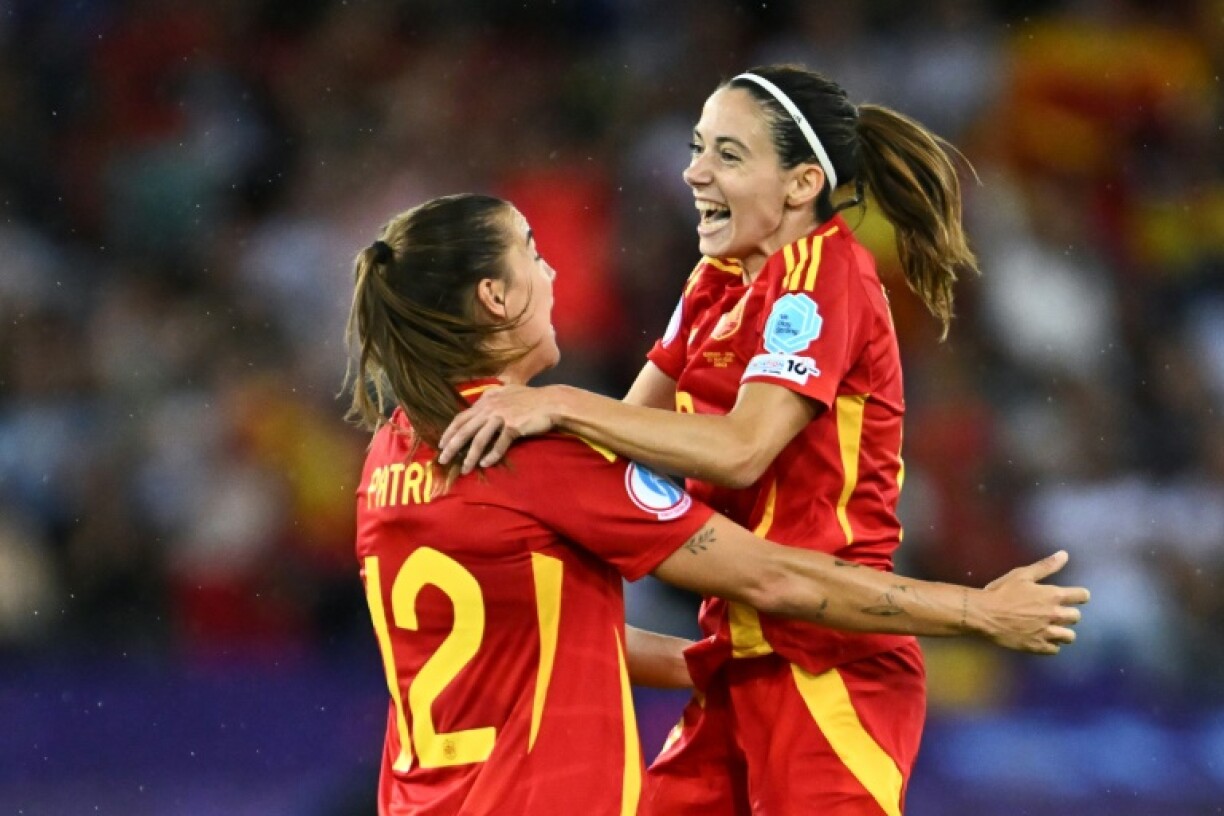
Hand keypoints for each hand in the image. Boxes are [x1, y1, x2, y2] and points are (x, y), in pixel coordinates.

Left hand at [437, 384, 558, 472]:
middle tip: (442, 460)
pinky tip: (485, 464)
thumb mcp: (508, 391)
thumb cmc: (531, 399)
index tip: (441, 444)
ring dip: (470, 456)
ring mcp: (502, 416)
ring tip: (464, 469)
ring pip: (479, 439)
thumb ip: (492, 397)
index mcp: (486, 399)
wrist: (552, 402)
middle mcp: (491, 407)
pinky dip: (491, 456)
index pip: (461, 417)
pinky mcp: (513, 426)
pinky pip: (499, 444)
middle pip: (465, 429)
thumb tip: (481, 403)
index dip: (449, 431)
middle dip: (451, 446)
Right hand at [974, 551, 1089, 653]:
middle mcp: (1055, 615)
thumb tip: (1064, 554)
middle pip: (1076, 617)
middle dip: (1068, 614)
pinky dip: (1051, 644)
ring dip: (1063, 631)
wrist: (985, 614)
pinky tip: (1042, 638)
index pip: (1082, 596)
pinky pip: (1055, 649)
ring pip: (1069, 636)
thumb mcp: (1022, 575)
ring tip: (1052, 628)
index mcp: (1053, 595)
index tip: (1075, 597)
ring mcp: (1047, 632)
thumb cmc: (1002, 592)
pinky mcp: (1038, 646)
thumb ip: (1046, 566)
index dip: (1080, 595)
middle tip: (1055, 612)